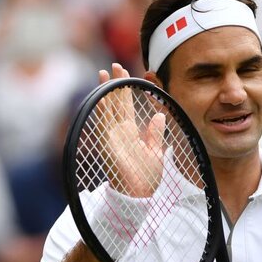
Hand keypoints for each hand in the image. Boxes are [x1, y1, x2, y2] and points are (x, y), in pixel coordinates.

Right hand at [96, 63, 165, 197]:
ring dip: (105, 91)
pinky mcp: (108, 145)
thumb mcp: (156, 153)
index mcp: (131, 133)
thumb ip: (155, 134)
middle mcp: (119, 132)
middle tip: (114, 65)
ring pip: (107, 109)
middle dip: (114, 84)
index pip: (126, 106)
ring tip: (104, 73)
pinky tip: (102, 95)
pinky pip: (104, 124)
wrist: (138, 196)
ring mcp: (112, 138)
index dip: (125, 89)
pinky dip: (102, 110)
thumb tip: (159, 115)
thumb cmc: (146, 178)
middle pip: (115, 102)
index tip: (126, 73)